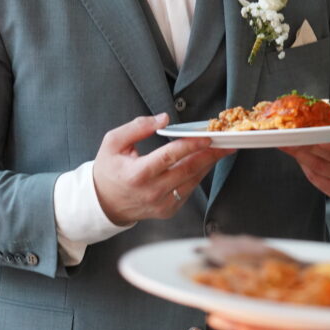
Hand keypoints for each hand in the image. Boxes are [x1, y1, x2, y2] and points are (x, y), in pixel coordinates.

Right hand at [92, 113, 234, 223]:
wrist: (103, 202)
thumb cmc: (108, 170)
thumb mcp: (113, 142)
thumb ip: (138, 127)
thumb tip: (163, 119)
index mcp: (137, 174)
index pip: (170, 156)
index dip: (191, 145)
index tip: (207, 137)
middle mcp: (152, 191)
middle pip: (188, 170)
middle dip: (210, 154)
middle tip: (226, 142)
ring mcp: (161, 204)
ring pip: (193, 181)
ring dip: (208, 164)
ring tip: (221, 150)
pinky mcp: (168, 210)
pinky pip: (188, 190)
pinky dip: (198, 175)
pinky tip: (205, 163)